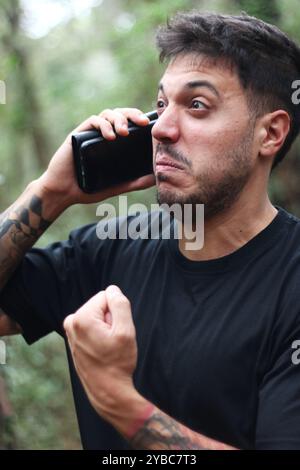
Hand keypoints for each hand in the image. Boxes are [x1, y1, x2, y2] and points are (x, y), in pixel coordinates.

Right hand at [38, 108, 155, 207]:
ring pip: (107, 114)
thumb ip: (135, 182)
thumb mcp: (118, 186)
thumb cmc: (88, 188)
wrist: (64, 192)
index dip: (140, 119)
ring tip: (124, 133)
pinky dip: (103, 125)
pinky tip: (110, 136)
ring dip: (118, 119)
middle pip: (120, 114)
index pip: (129, 123)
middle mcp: (103, 134)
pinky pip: (93, 121)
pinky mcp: (78, 134)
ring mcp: (90, 133)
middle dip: (133, 114)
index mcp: (113, 143)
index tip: (151, 125)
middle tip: (143, 122)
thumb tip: (156, 179)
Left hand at [63, 285, 137, 420]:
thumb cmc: (117, 363)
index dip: (117, 313)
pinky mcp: (73, 339)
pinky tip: (101, 351)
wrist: (107, 392)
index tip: (116, 332)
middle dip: (111, 319)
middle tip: (113, 341)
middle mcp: (71, 322)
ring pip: (97, 316)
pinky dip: (100, 335)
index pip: (107, 296)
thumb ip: (120, 304)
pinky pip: (92, 327)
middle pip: (101, 306)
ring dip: (106, 328)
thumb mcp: (126, 331)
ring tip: (107, 347)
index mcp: (81, 317)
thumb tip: (112, 290)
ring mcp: (70, 332)